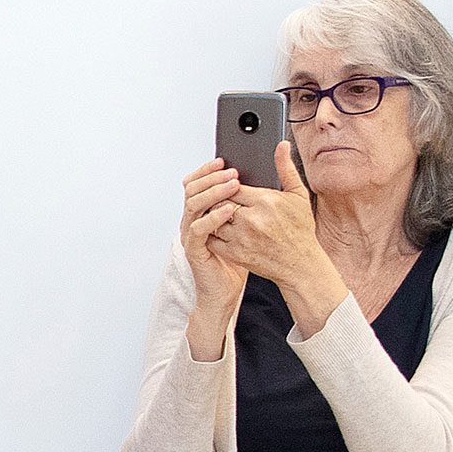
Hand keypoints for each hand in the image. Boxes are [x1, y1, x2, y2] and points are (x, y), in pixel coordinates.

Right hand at [180, 157, 249, 313]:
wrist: (226, 291)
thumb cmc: (236, 260)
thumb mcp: (246, 225)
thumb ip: (248, 202)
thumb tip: (262, 177)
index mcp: (201, 213)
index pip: (196, 184)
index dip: (207, 171)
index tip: (224, 160)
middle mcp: (192, 221)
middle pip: (191, 190)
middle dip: (211, 177)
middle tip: (231, 171)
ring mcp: (191, 236)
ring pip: (192, 205)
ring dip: (212, 192)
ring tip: (233, 185)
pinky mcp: (194, 250)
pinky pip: (198, 229)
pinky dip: (213, 217)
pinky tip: (229, 211)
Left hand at [211, 141, 331, 287]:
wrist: (300, 264)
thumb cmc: (300, 229)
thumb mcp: (297, 195)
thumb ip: (285, 168)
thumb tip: (281, 145)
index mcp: (265, 201)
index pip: (232, 185)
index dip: (228, 184)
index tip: (230, 186)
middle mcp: (251, 219)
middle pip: (219, 201)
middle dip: (218, 199)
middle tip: (220, 199)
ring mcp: (241, 238)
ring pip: (213, 219)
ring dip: (213, 215)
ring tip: (218, 213)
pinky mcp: (235, 254)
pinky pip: (212, 239)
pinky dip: (210, 233)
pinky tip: (217, 229)